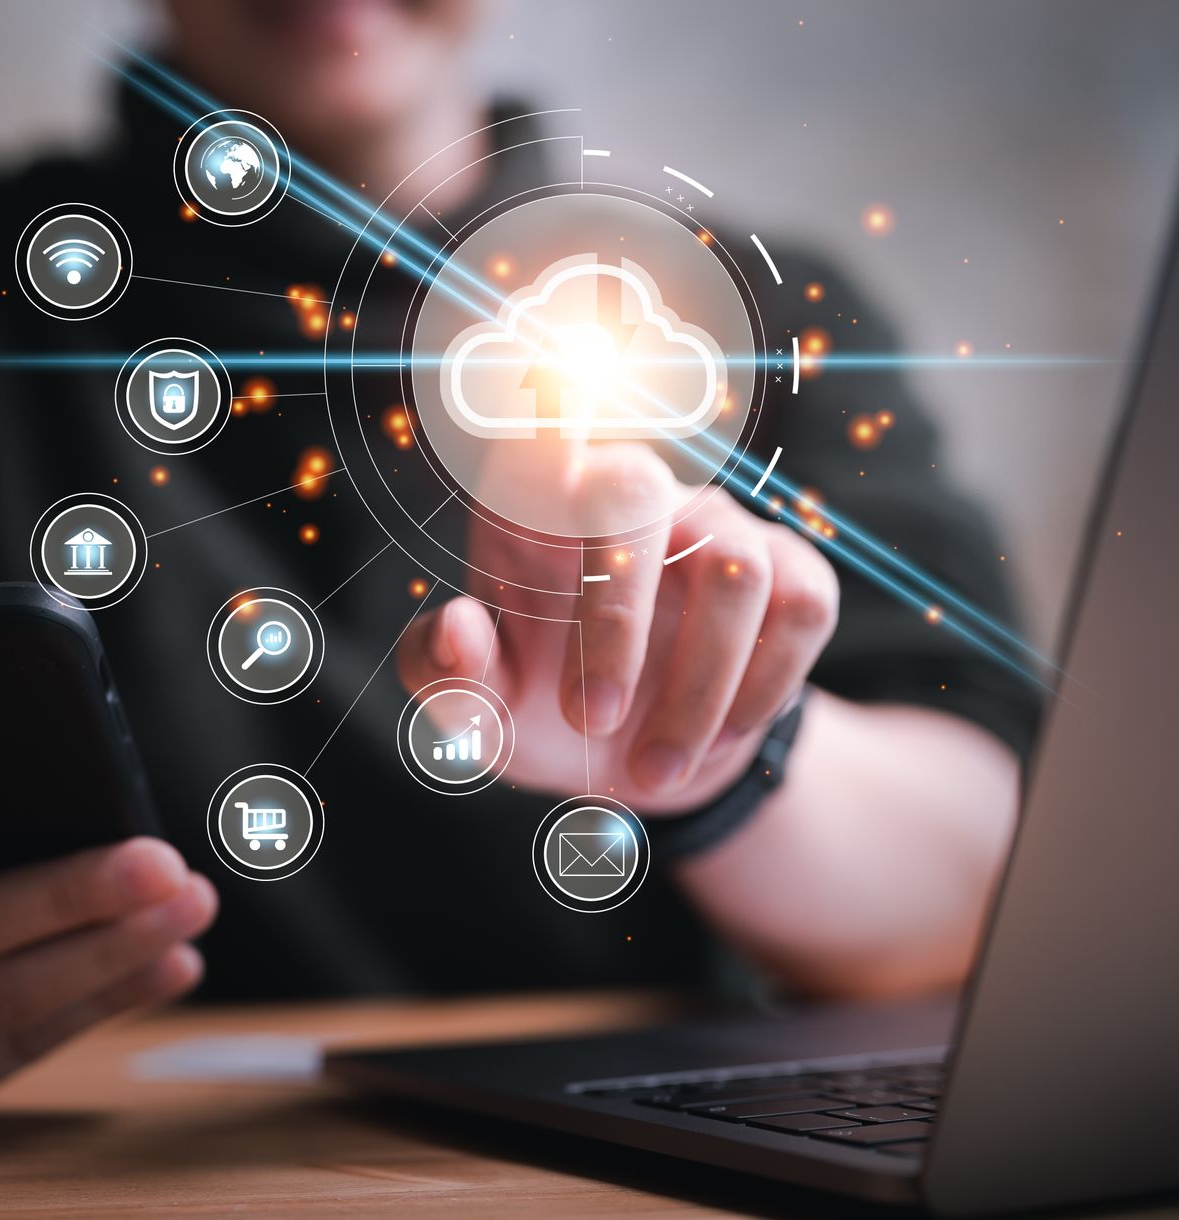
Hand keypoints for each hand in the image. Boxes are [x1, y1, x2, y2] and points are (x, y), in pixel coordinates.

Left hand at [397, 442, 838, 813]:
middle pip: (635, 494)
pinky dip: (762, 684)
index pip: (531, 433)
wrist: (633, 763)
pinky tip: (723, 736)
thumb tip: (457, 628)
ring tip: (650, 772)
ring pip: (733, 571)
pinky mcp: (790, 572)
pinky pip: (799, 608)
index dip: (539, 423)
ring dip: (694, 689)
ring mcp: (716, 526)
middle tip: (585, 721)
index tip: (544, 443)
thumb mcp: (477, 709)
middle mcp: (629, 492)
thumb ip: (444, 672)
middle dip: (616, 618)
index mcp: (533, 507)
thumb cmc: (536, 707)